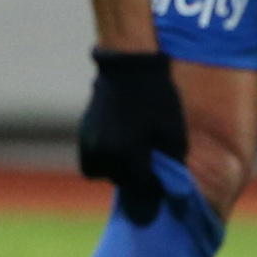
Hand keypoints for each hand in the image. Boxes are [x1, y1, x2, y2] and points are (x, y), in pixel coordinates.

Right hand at [79, 48, 185, 223]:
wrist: (129, 69)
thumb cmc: (157, 101)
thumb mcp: (174, 135)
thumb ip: (170, 165)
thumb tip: (170, 187)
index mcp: (127, 155)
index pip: (142, 187)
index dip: (156, 184)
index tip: (163, 173)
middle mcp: (103, 153)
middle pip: (121, 181)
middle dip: (135, 177)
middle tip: (149, 161)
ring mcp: (89, 142)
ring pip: (101, 172)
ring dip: (117, 170)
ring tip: (132, 154)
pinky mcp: (83, 132)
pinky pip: (91, 159)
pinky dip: (103, 158)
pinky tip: (118, 144)